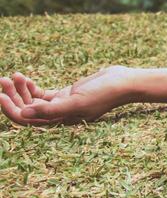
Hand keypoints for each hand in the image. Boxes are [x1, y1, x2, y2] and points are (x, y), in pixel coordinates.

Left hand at [0, 67, 141, 126]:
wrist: (124, 83)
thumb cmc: (104, 94)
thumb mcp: (76, 102)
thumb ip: (50, 110)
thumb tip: (24, 113)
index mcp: (58, 122)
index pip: (26, 119)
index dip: (10, 109)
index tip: (0, 95)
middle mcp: (56, 115)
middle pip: (26, 109)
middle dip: (12, 96)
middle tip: (3, 80)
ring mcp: (60, 104)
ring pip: (31, 100)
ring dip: (19, 89)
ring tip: (12, 76)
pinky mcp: (65, 94)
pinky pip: (41, 94)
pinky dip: (30, 86)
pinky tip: (24, 78)